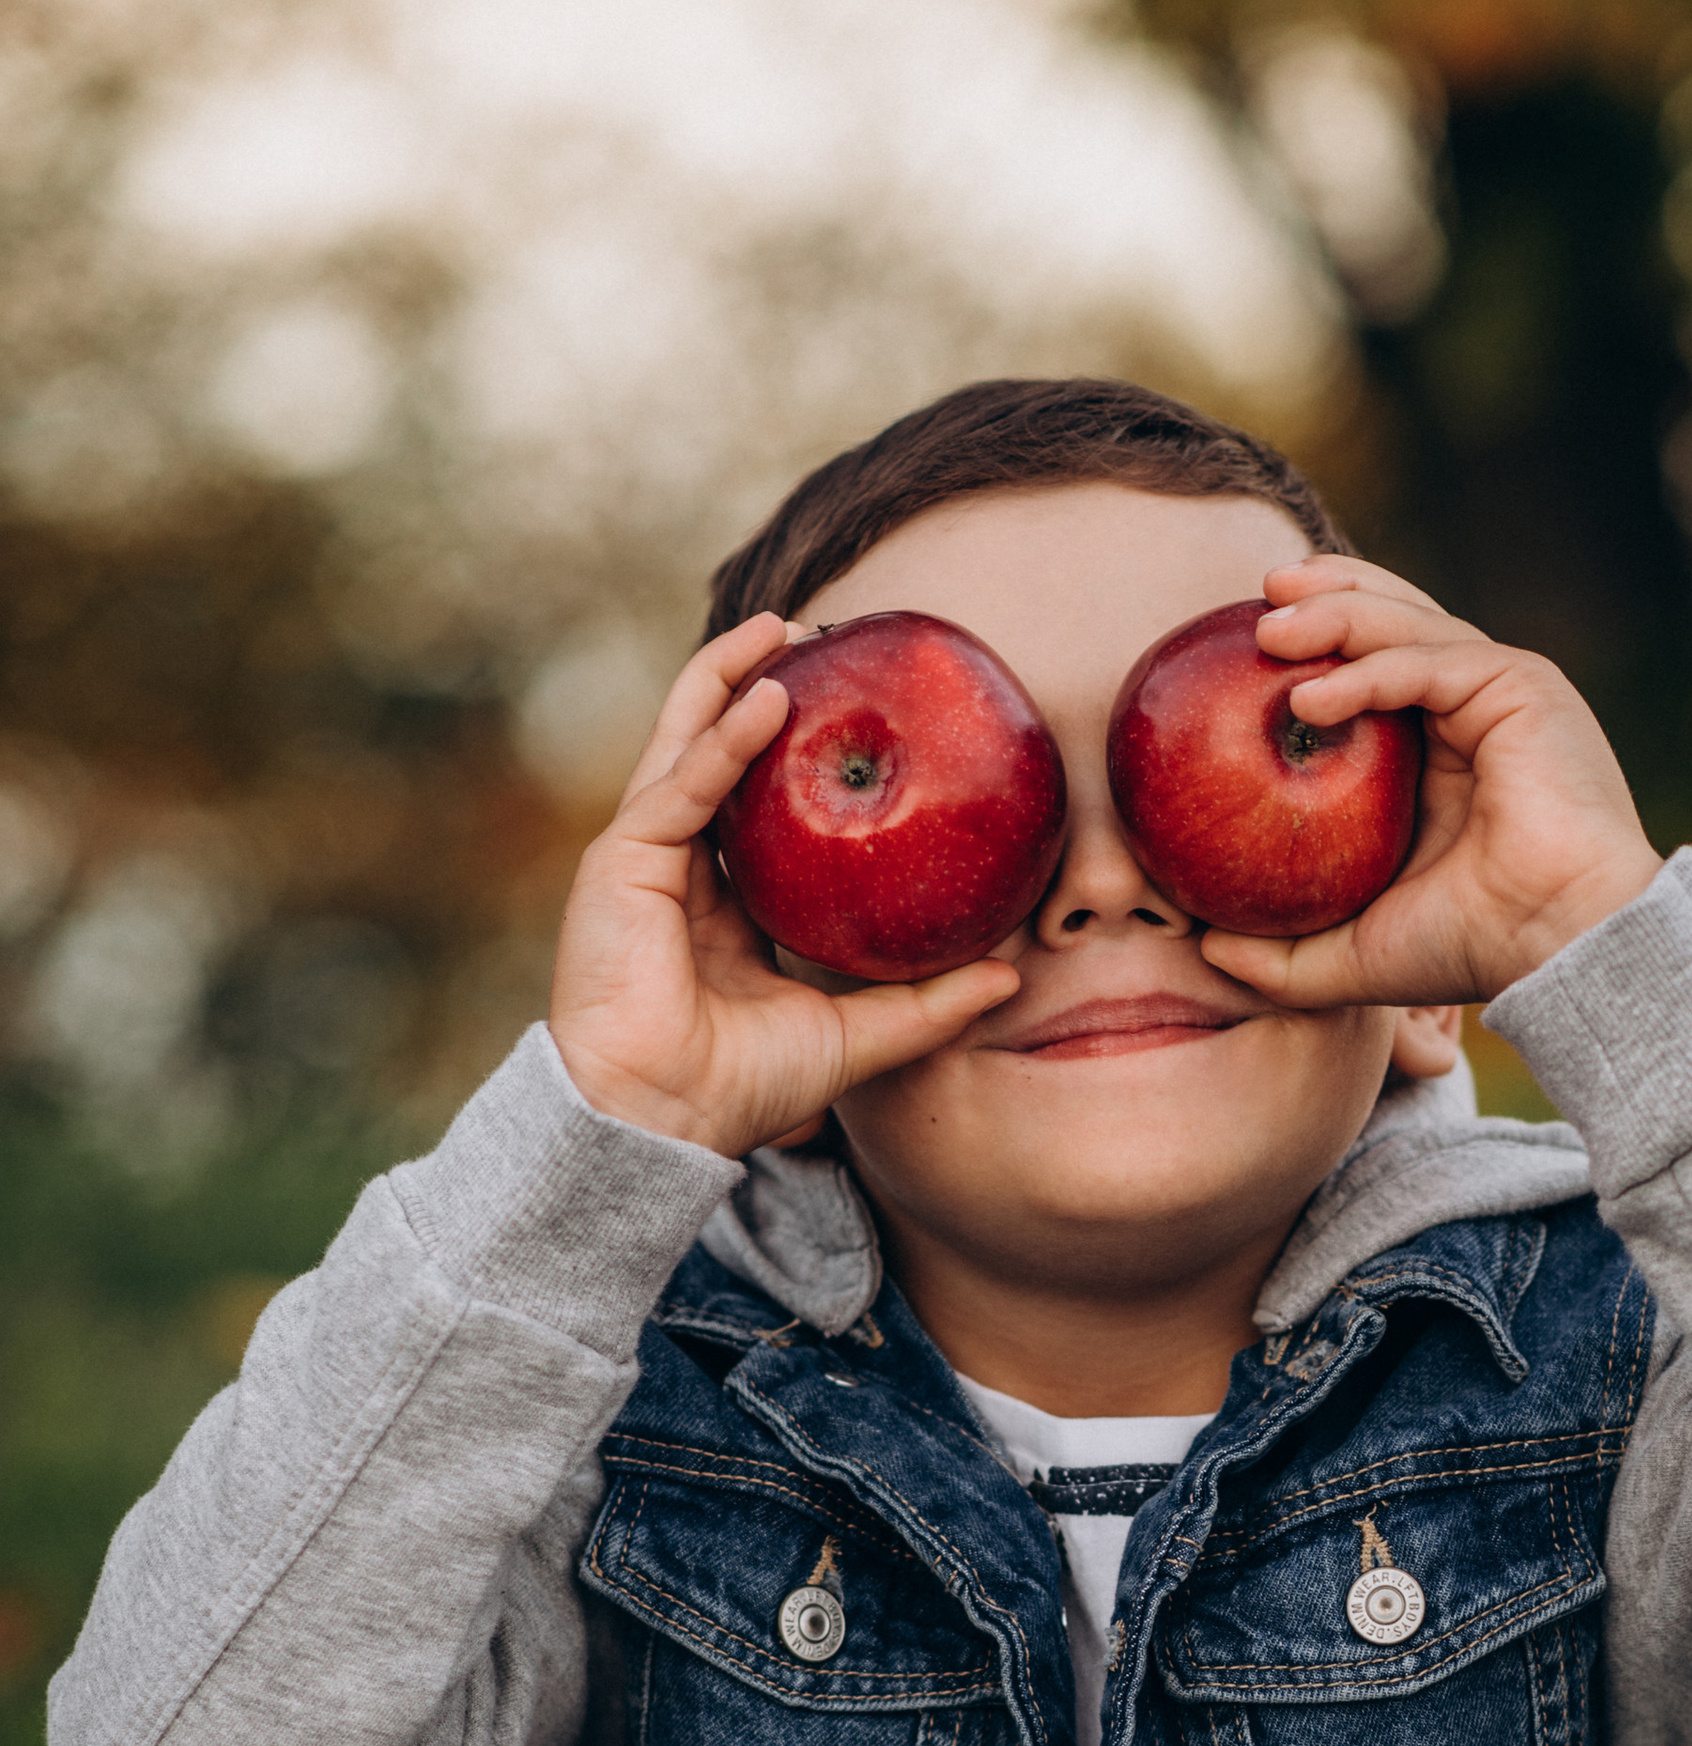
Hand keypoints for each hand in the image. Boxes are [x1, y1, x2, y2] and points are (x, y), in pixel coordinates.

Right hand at [547, 617, 1019, 1157]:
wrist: (661, 1120)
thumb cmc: (739, 1086)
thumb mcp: (857, 1035)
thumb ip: (929, 1003)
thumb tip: (1014, 974)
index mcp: (725, 899)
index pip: (760, 802)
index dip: (798, 750)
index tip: (855, 700)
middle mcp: (682, 865)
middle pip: (716, 747)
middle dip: (759, 680)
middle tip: (820, 634)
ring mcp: (647, 856)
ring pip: (686, 739)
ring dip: (730, 674)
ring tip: (785, 626)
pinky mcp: (623, 859)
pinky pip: (682, 782)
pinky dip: (725, 738)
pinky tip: (771, 695)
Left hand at [1198, 562, 1659, 1011]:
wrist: (1563, 948)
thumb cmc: (1475, 949)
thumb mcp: (1354, 955)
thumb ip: (1283, 952)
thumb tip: (1204, 949)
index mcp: (1442, 751)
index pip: (1374, 667)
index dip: (1317, 641)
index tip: (1245, 643)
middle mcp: (1473, 709)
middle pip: (1392, 622)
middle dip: (1325, 595)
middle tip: (1259, 595)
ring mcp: (1501, 691)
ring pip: (1409, 625)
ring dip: (1335, 614)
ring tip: (1267, 627)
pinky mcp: (1522, 687)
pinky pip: (1428, 661)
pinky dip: (1367, 671)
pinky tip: (1311, 695)